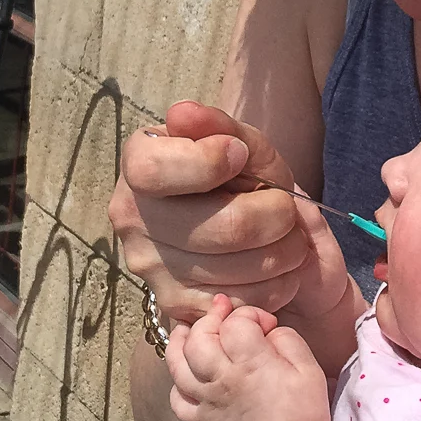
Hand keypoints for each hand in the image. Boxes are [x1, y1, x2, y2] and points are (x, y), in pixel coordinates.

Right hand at [109, 102, 348, 324]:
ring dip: (286, 250)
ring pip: (240, 269)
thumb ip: (217, 124)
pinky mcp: (176, 305)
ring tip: (289, 235)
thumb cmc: (235, 173)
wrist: (233, 222)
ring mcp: (150, 268)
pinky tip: (276, 265)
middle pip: (226, 228)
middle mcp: (131, 220)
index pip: (158, 171)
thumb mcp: (237, 140)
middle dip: (277, 214)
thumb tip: (183, 114)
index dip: (212, 163)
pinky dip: (276, 283)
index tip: (240, 156)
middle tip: (287, 207)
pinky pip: (241, 302)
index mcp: (137, 166)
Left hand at [166, 295, 331, 420]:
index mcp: (251, 363)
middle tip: (223, 310)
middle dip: (209, 318)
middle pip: (198, 338)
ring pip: (177, 366)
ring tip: (186, 329)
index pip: (236, 323)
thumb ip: (286, 339)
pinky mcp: (203, 419)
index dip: (249, 314)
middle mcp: (222, 379)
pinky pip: (178, 401)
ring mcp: (208, 400)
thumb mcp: (308, 367)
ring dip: (178, 342)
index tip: (266, 323)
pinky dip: (177, 385)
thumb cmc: (303, 410)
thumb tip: (266, 330)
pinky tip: (187, 374)